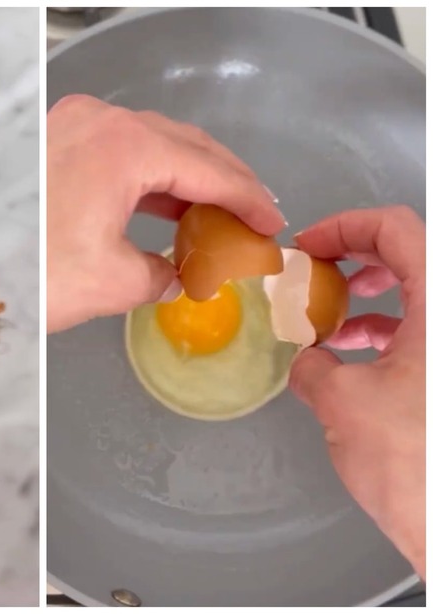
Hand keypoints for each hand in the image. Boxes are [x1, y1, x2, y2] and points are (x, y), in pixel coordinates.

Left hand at [47, 94, 284, 331]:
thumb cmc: (33, 274)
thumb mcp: (113, 282)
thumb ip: (163, 273)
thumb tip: (178, 274)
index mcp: (124, 146)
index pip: (208, 169)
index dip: (248, 199)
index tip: (272, 223)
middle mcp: (101, 122)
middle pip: (185, 146)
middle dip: (225, 183)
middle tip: (253, 218)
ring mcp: (74, 126)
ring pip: (154, 147)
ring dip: (189, 182)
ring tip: (218, 219)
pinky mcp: (57, 143)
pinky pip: (122, 155)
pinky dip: (151, 182)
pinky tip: (168, 212)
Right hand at [289, 206, 424, 579]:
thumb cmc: (414, 463)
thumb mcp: (342, 402)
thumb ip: (314, 365)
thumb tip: (309, 360)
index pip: (398, 230)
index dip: (346, 227)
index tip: (308, 248)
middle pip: (411, 256)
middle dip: (357, 259)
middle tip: (317, 276)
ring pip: (418, 295)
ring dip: (370, 300)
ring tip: (328, 323)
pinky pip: (423, 332)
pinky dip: (386, 333)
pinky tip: (351, 359)